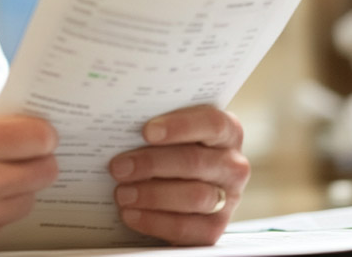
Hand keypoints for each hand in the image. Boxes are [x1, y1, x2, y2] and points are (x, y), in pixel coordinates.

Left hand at [109, 105, 249, 245]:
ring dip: (152, 195)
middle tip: (119, 167)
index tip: (147, 131)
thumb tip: (122, 125)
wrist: (176, 190)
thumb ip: (155, 127)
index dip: (180, 126)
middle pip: (195, 161)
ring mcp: (226, 198)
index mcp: (226, 132)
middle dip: (152, 164)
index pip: (212, 123)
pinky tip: (131, 213)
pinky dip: (153, 221)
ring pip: (194, 196)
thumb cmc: (168, 152)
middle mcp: (232, 165)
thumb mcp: (168, 134)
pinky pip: (185, 227)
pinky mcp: (213, 228)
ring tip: (122, 193)